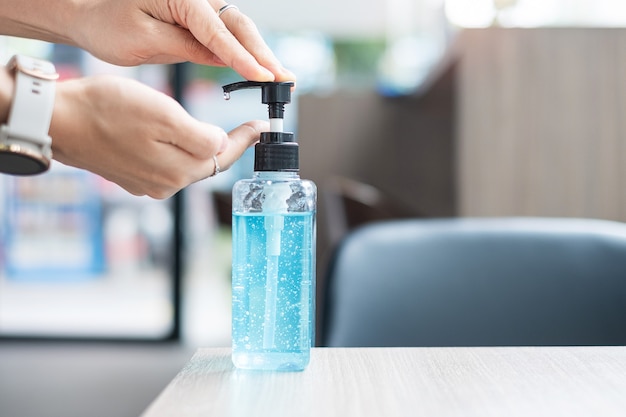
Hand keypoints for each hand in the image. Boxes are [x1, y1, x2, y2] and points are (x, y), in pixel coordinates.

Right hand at [50, 74, 265, 198]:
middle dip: (228, 146)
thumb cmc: (108, 111)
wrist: (60, 122)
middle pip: (208, 164)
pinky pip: (167, 166)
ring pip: (188, 166)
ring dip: (202, 150)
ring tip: (214, 132)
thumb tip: (220, 145)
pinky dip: (179, 153)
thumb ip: (199, 137)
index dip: (245, 139)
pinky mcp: (132, 178)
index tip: (261, 128)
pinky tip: (177, 141)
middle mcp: (166, 185)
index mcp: (179, 171)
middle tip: (246, 129)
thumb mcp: (164, 116)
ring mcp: (148, 184)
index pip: (223, 156)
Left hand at [72, 0, 293, 81]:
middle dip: (263, 54)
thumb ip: (187, 46)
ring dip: (260, 54)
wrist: (93, 18)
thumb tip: (224, 58)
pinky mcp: (199, 21)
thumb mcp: (145, 39)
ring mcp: (200, 8)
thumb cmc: (110, 26)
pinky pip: (228, 37)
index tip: (262, 77)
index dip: (241, 56)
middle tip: (284, 78)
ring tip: (280, 77)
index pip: (217, 30)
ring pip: (238, 30)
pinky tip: (260, 70)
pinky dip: (245, 54)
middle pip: (238, 25)